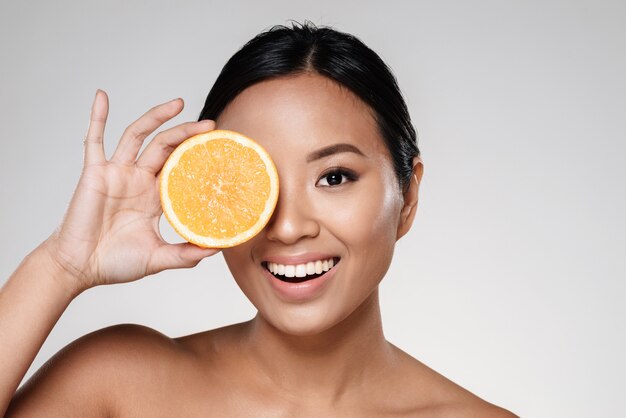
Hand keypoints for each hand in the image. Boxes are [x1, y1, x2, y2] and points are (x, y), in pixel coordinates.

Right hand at [45, 90, 219, 290]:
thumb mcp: (158, 258)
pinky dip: (98, 117)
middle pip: (166, 146)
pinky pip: (94, 140)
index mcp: (154, 197)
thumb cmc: (116, 263)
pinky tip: (102, 96)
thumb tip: (217, 249)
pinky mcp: (94, 172)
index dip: (197, 157)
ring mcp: (117, 173)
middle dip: (186, 133)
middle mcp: (138, 180)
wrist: (80, 268)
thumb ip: (186, 255)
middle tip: (210, 125)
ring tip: (178, 103)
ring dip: (156, 117)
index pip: (181, 167)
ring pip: (138, 136)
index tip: (220, 149)